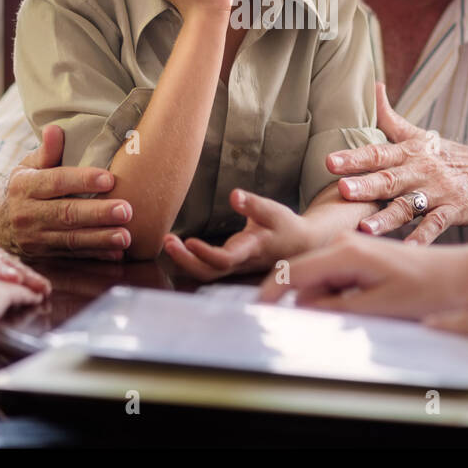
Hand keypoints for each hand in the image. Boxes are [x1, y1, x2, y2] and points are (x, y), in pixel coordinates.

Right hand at [2, 125, 133, 258]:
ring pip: (71, 239)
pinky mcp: (44, 255)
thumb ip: (47, 151)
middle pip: (66, 213)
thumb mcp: (29, 165)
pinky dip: (95, 255)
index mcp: (25, 186)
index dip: (82, 181)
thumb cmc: (25, 186)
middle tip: (126, 210)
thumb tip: (55, 129)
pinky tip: (116, 253)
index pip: (56, 181)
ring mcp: (35, 238)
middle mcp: (27, 214)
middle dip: (98, 213)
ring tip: (126, 237)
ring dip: (100, 239)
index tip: (109, 179)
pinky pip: (73, 256)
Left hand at [162, 189, 316, 281]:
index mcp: (251, 250)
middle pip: (209, 272)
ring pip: (206, 273)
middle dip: (185, 260)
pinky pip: (207, 269)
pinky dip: (190, 260)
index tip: (188, 240)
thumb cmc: (285, 226)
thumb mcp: (273, 211)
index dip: (205, 253)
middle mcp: (240, 263)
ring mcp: (235, 267)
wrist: (300, 245)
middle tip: (167, 240)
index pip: (225, 259)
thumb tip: (233, 195)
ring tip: (168, 241)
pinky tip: (177, 247)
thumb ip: (252, 204)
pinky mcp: (231, 264)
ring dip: (184, 260)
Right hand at [256, 231, 467, 318]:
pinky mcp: (360, 255)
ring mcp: (352, 247)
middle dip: (303, 302)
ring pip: (318, 279)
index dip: (271, 293)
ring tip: (359, 313)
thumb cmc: (426, 290)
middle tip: (324, 325)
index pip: (293, 272)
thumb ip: (334, 307)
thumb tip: (301, 307)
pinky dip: (336, 295)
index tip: (257, 314)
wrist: (459, 275)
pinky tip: (360, 306)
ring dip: (324, 301)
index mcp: (345, 252)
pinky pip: (334, 277)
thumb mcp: (377, 306)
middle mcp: (344, 243)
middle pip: (302, 276)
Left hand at [327, 83, 467, 242]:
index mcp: (411, 152)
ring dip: (388, 217)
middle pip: (390, 178)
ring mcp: (440, 191)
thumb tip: (373, 86)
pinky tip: (409, 249)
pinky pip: (437, 225)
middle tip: (342, 190)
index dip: (354, 157)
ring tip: (366, 228)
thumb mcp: (422, 135)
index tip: (330, 161)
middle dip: (365, 185)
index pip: (378, 153)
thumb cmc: (453, 156)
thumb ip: (392, 117)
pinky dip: (424, 237)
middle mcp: (423, 170)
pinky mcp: (456, 210)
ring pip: (410, 205)